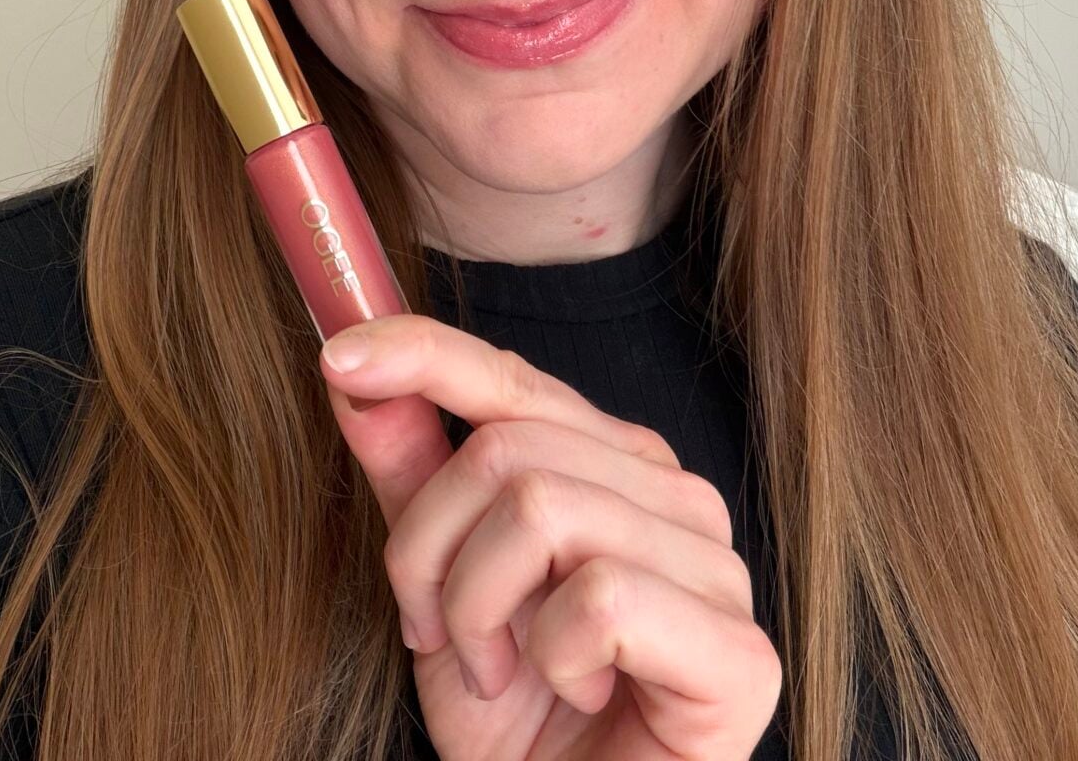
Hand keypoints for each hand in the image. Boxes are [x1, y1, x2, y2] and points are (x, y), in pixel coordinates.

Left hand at [319, 313, 781, 759]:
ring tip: (500, 675)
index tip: (338, 355)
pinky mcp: (740, 654)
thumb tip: (352, 360)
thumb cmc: (515, 724)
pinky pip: (602, 599)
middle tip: (436, 635)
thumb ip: (411, 472)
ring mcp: (718, 569)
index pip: (515, 380)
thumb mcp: (439, 584)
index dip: (426, 355)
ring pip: (544, 509)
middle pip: (510, 448)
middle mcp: (677, 497)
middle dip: (431, 551)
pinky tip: (575, 698)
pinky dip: (553, 661)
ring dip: (479, 613)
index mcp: (617, 466)